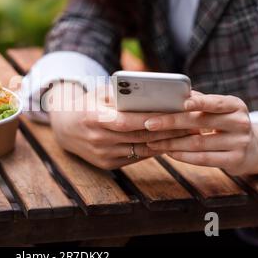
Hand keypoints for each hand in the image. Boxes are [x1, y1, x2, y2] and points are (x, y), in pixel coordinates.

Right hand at [46, 82, 189, 169]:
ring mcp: (102, 155)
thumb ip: (121, 94)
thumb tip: (153, 93)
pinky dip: (153, 150)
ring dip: (166, 143)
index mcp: (93, 117)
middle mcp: (97, 139)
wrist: (64, 129)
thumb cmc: (87, 105)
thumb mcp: (99, 93)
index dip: (151, 119)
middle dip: (168, 131)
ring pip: (141, 149)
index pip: (127, 120)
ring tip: (188, 134)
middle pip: (139, 136)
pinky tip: (169, 142)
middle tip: (193, 124)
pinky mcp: (107, 165)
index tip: (176, 113)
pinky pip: (136, 157)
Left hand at [144, 92, 257, 174]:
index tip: (181, 102)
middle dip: (171, 122)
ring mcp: (239, 143)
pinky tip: (168, 152)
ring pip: (198, 143)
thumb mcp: (219, 109)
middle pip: (200, 122)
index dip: (199, 102)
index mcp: (235, 105)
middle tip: (149, 123)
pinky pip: (203, 159)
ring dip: (171, 143)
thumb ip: (199, 101)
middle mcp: (240, 123)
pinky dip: (182, 156)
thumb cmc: (226, 123)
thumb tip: (172, 94)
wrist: (254, 149)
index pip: (216, 102)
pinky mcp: (234, 160)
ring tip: (152, 141)